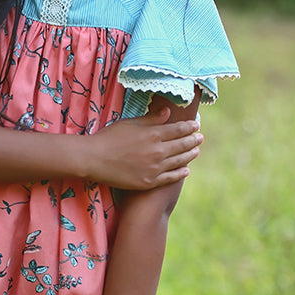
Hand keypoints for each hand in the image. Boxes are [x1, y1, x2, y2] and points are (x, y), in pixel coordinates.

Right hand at [86, 107, 202, 190]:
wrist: (94, 160)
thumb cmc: (109, 138)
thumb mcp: (130, 123)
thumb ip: (151, 119)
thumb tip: (168, 113)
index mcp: (153, 134)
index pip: (178, 129)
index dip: (189, 127)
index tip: (196, 125)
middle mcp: (157, 151)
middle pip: (182, 145)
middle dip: (193, 140)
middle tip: (200, 138)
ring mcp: (154, 168)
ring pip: (179, 161)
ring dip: (190, 155)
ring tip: (196, 151)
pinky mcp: (149, 182)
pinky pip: (170, 177)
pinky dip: (180, 173)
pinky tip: (186, 170)